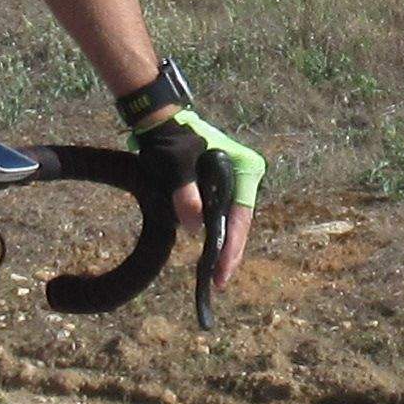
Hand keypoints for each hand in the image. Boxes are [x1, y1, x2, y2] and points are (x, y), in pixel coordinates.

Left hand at [131, 106, 265, 293]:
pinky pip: (221, 216)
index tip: (222, 271)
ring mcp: (233, 182)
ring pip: (231, 222)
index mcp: (245, 170)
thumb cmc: (171, 140)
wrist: (159, 121)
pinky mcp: (219, 186)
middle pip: (239, 223)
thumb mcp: (176, 167)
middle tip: (218, 283)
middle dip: (230, 253)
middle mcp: (245, 177)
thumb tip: (195, 229)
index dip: (233, 247)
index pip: (241, 216)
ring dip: (223, 247)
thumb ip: (185, 194)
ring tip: (214, 275)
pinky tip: (208, 254)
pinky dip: (215, 234)